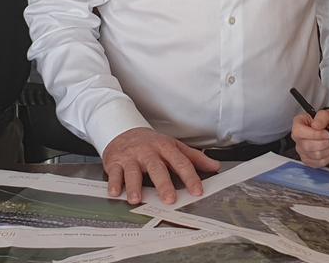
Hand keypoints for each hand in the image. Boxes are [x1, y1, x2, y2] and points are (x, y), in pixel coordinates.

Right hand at [102, 127, 219, 204]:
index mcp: (165, 147)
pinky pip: (114, 173)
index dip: (190, 177)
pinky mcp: (115, 162)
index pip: (180, 162)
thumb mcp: (173, 145)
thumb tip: (214, 166)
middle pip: (156, 168)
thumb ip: (194, 157)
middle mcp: (148, 152)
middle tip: (169, 199)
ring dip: (134, 186)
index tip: (197, 190)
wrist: (123, 130)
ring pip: (133, 172)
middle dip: (163, 184)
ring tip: (137, 199)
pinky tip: (115, 193)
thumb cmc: (151, 142)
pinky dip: (114, 183)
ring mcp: (131, 157)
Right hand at [291, 109, 328, 166]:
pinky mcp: (309, 160)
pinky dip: (328, 158)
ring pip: (314, 155)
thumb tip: (315, 125)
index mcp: (301, 122)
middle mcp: (299, 137)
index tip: (326, 133)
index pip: (298, 131)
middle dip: (324, 143)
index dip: (313, 134)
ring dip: (328, 150)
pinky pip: (318, 163)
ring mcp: (302, 149)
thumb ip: (323, 116)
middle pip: (306, 145)